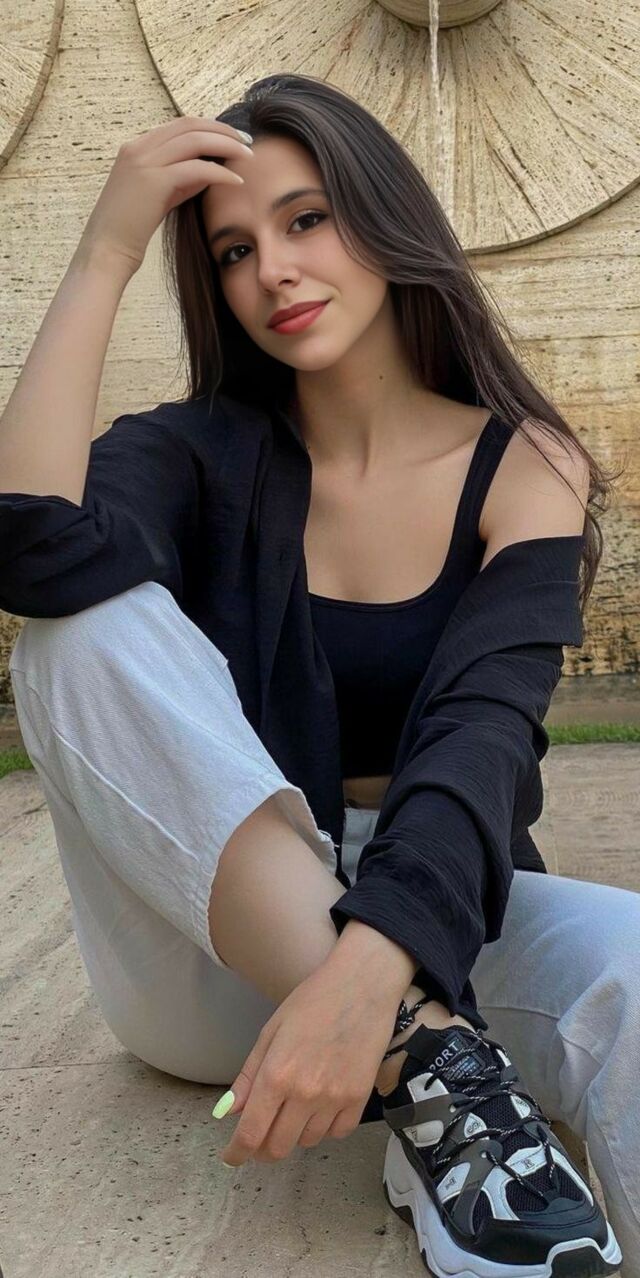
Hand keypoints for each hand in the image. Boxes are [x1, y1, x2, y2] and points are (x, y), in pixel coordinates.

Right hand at [79, 116, 254, 275]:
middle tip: (248, 143)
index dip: (210, 127)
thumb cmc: (130, 230)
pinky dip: (219, 172)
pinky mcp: (152, 182)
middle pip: (190, 124)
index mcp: (137, 147)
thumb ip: (180, 179)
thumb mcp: (158, 197)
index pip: (180, 124)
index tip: (233, 138)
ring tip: (248, 158)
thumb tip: (210, 168)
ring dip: (226, 145)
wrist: (106, 251)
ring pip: (195, 140)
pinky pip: (196, 169)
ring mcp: (143, 162)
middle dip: (223, 130)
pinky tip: (236, 181)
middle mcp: (138, 147)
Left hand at [214, 959, 398, 1166]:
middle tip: (261, 1134)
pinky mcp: (359, 1099)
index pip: (250, 1133)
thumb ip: (249, 1076)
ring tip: (294, 1109)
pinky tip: (321, 1107)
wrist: (362, 986)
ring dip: (295, 1134)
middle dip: (263, 1148)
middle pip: (278, 1147)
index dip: (237, 1152)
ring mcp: (334, 1099)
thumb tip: (228, 1111)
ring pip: (307, 1142)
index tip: (232, 1157)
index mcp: (276, 1075)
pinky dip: (325, 1128)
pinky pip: (337, 1133)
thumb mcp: (271, 1031)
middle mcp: (304, 1094)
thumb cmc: (313, 1001)